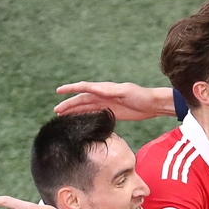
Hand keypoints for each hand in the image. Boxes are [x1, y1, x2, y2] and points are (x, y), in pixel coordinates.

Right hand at [54, 82, 175, 119]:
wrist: (152, 105)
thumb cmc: (140, 96)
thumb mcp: (126, 91)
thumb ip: (110, 91)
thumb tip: (95, 89)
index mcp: (105, 88)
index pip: (84, 88)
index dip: (71, 89)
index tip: (59, 91)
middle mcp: (103, 95)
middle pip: (81, 99)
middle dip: (68, 104)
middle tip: (56, 111)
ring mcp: (106, 104)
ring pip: (86, 107)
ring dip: (74, 111)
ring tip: (62, 116)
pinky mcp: (110, 112)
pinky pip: (94, 113)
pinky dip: (84, 116)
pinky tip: (78, 121)